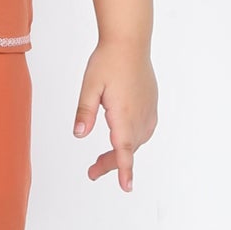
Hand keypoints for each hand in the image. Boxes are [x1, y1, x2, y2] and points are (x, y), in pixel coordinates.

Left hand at [73, 39, 157, 189]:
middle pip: (128, 148)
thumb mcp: (90, 86)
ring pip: (137, 140)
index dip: (124, 169)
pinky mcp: (151, 104)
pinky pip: (145, 130)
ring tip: (103, 159)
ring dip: (122, 152)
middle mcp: (139, 115)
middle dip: (111, 163)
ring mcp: (148, 110)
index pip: (124, 149)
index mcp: (123, 113)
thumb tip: (79, 134)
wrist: (129, 42)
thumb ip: (85, 111)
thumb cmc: (108, 61)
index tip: (126, 187)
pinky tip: (124, 138)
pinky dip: (134, 139)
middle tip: (92, 172)